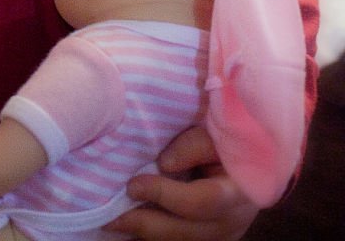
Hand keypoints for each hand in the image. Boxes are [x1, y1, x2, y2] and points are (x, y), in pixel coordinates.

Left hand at [104, 127, 258, 239]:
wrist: (250, 155)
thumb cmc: (228, 136)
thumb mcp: (215, 131)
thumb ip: (194, 145)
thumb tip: (164, 165)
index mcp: (240, 189)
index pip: (203, 201)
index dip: (165, 195)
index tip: (133, 185)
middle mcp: (235, 219)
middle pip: (187, 231)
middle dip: (146, 223)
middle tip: (110, 216)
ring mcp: (226, 234)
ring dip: (147, 234)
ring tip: (114, 223)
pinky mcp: (213, 237)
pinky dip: (156, 234)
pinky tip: (132, 226)